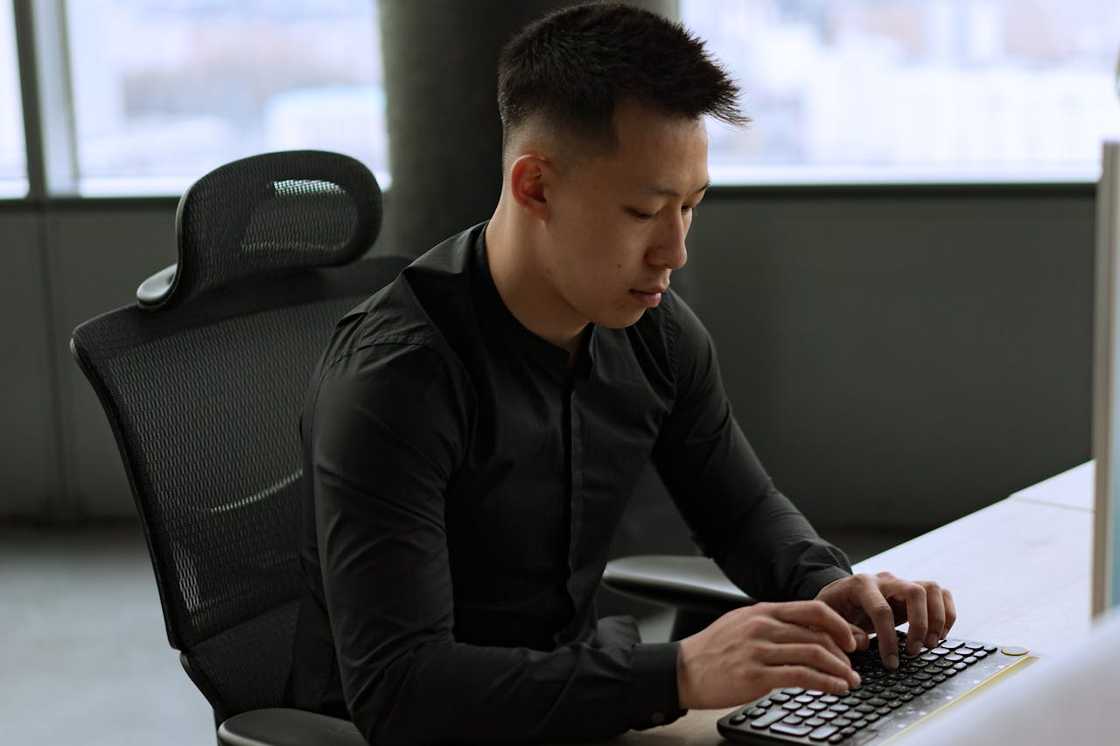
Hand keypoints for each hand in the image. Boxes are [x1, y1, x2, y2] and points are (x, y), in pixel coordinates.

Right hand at [675, 601, 863, 709]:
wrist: (683, 669)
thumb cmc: (713, 649)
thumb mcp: (742, 624)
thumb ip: (771, 623)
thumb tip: (805, 630)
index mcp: (762, 611)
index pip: (813, 609)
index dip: (839, 624)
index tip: (851, 639)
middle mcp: (763, 627)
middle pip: (818, 635)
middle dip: (844, 653)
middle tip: (855, 667)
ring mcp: (759, 651)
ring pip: (814, 655)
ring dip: (839, 670)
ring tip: (850, 681)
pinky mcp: (756, 676)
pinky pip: (801, 677)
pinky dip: (825, 683)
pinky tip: (835, 689)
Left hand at [815, 571, 957, 669]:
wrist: (838, 597)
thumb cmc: (832, 610)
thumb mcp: (825, 620)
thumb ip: (841, 631)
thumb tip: (863, 643)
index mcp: (860, 585)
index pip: (881, 609)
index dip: (888, 639)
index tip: (891, 662)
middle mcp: (885, 580)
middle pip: (915, 591)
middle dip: (919, 625)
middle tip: (914, 652)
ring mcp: (902, 584)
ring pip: (932, 589)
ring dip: (937, 619)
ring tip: (929, 644)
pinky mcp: (914, 592)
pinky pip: (941, 594)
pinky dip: (947, 614)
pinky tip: (938, 635)